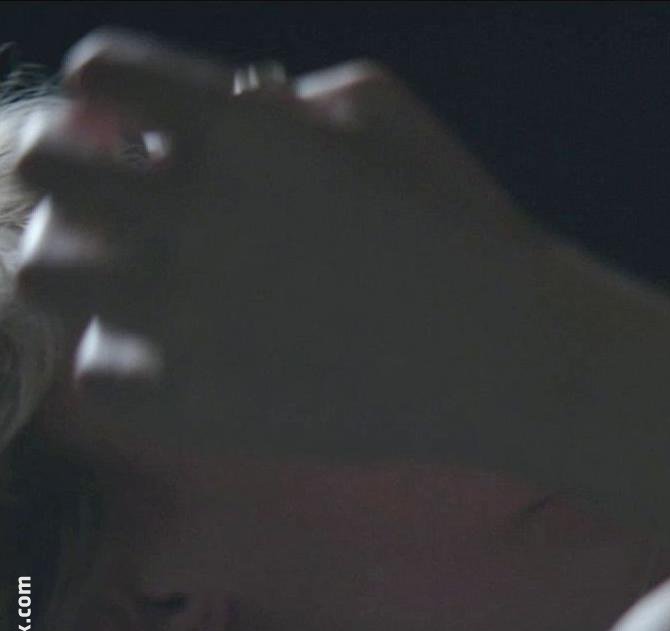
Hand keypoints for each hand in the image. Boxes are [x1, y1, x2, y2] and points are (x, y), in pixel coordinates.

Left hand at [16, 30, 602, 462]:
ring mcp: (179, 317)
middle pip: (40, 170)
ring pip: (42, 274)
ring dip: (84, 266)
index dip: (114, 91)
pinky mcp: (187, 404)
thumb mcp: (385, 109)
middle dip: (81, 174)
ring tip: (145, 280)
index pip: (97, 76)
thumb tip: (212, 106)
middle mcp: (188, 216)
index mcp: (237, 130)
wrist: (510, 360)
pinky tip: (190, 351)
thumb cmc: (460, 224)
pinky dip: (132, 358)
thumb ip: (277, 90)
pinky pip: (97, 369)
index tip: (140, 119)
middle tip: (128, 201)